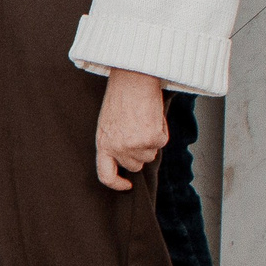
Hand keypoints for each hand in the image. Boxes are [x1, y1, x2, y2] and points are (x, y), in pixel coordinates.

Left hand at [95, 68, 168, 189]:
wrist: (132, 80)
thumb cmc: (120, 98)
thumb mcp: (108, 124)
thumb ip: (114, 143)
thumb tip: (127, 159)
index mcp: (102, 143)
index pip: (106, 175)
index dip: (116, 184)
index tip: (127, 185)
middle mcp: (118, 148)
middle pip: (135, 166)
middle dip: (139, 153)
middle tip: (137, 131)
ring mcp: (136, 145)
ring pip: (150, 156)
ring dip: (150, 141)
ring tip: (142, 120)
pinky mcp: (153, 139)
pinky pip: (162, 143)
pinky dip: (161, 131)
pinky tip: (151, 117)